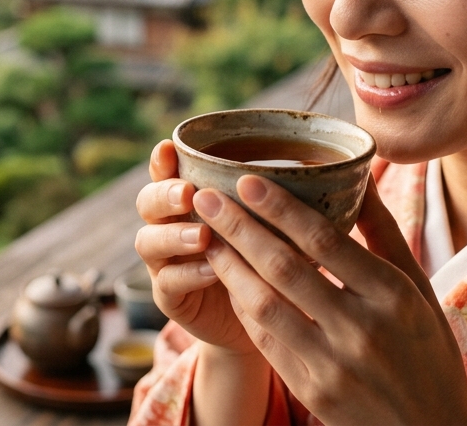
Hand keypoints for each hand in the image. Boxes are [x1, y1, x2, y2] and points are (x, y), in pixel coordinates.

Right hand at [133, 140, 256, 355]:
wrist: (261, 318)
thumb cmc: (268, 259)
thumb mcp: (272, 225)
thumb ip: (272, 200)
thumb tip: (318, 165)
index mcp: (189, 200)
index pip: (166, 172)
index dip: (162, 161)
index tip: (169, 148)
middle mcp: (170, 226)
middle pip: (147, 202)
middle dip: (164, 194)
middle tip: (189, 194)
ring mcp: (165, 262)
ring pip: (148, 242)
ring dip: (175, 235)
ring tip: (204, 236)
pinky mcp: (169, 297)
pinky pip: (167, 282)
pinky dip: (188, 274)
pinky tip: (213, 270)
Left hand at [195, 175, 466, 425]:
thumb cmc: (428, 351)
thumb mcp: (418, 290)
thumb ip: (385, 234)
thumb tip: (360, 177)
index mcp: (391, 296)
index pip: (325, 241)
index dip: (280, 208)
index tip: (247, 180)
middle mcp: (361, 329)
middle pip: (284, 268)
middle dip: (239, 228)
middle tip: (206, 198)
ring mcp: (332, 365)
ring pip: (263, 305)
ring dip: (229, 266)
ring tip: (207, 237)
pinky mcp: (311, 391)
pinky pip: (265, 340)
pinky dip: (243, 306)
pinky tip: (228, 280)